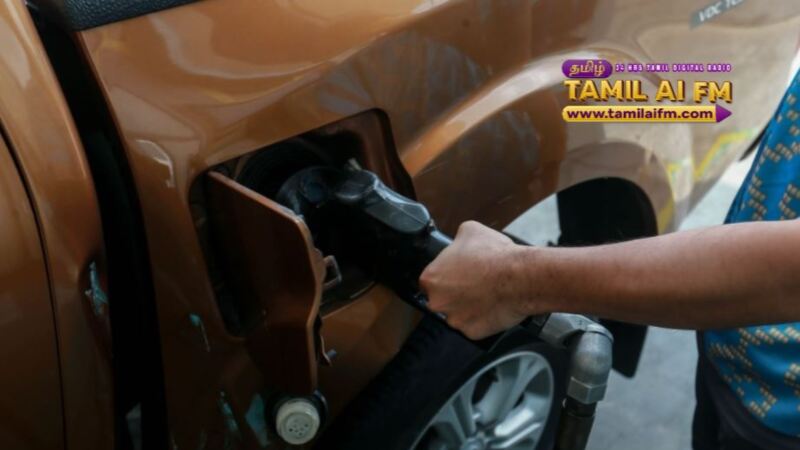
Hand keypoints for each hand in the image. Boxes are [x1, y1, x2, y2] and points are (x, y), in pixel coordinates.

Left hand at [419, 221, 529, 338]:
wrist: (519, 277)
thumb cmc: (495, 255)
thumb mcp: (469, 230)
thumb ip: (456, 240)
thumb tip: (456, 242)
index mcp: (431, 278)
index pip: (429, 280)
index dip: (444, 276)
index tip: (456, 275)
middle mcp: (436, 301)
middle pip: (440, 299)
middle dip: (453, 293)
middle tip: (472, 285)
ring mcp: (453, 319)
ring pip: (456, 314)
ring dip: (466, 307)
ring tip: (484, 295)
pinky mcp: (470, 332)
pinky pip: (473, 326)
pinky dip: (481, 318)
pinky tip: (491, 306)